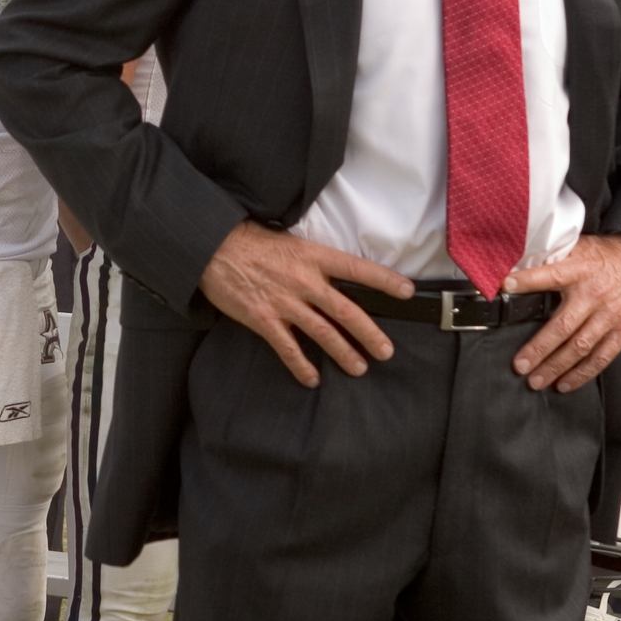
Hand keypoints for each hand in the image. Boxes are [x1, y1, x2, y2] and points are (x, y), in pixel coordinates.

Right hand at [196, 221, 413, 387]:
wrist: (213, 248)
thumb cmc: (251, 242)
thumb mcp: (290, 242)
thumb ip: (314, 262)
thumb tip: (337, 278)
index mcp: (313, 256)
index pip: (357, 268)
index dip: (385, 281)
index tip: (407, 292)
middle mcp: (304, 281)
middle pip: (347, 311)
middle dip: (370, 334)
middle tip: (386, 351)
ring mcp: (284, 302)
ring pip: (323, 333)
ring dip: (344, 353)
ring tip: (359, 368)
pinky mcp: (264, 320)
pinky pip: (288, 348)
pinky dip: (301, 366)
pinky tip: (312, 378)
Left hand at [506, 233, 620, 392]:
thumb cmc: (606, 256)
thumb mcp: (578, 247)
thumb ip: (552, 258)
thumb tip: (516, 264)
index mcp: (579, 269)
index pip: (550, 274)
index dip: (527, 280)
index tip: (505, 287)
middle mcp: (594, 294)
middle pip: (563, 326)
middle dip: (539, 349)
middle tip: (520, 365)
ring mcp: (610, 315)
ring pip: (580, 347)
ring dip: (556, 367)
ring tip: (536, 380)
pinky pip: (602, 356)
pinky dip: (583, 373)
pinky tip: (565, 382)